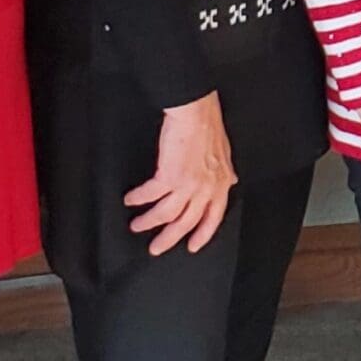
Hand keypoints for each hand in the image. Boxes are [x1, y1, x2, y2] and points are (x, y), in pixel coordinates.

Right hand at [127, 93, 237, 253]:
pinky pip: (150, 195)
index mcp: (221, 184)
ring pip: (166, 215)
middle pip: (186, 223)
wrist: (196, 112)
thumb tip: (230, 181)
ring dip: (149, 222)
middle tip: (156, 248)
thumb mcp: (224, 154)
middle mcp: (207, 188)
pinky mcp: (170, 176)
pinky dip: (138, 199)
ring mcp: (189, 184)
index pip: (214, 217)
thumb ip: (224, 173)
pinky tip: (131, 200)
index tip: (193, 246)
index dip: (203, 234)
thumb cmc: (208, 127)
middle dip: (169, 238)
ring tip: (137, 226)